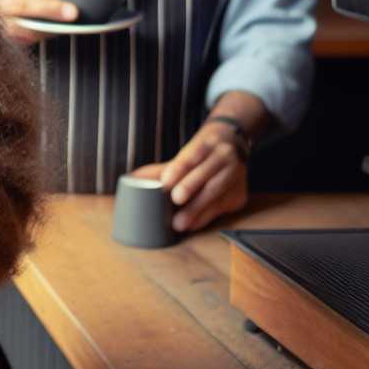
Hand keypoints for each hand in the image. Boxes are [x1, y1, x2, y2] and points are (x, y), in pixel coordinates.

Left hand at [130, 122, 248, 231]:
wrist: (232, 145)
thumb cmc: (200, 154)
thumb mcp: (185, 154)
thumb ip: (159, 169)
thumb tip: (129, 180)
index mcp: (208, 144)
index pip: (192, 156)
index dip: (178, 170)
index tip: (165, 184)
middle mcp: (224, 158)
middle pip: (206, 175)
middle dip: (189, 188)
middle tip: (174, 202)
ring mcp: (236, 176)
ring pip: (216, 193)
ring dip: (197, 210)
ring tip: (180, 223)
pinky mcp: (239, 195)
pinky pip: (221, 208)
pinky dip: (205, 217)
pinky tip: (193, 224)